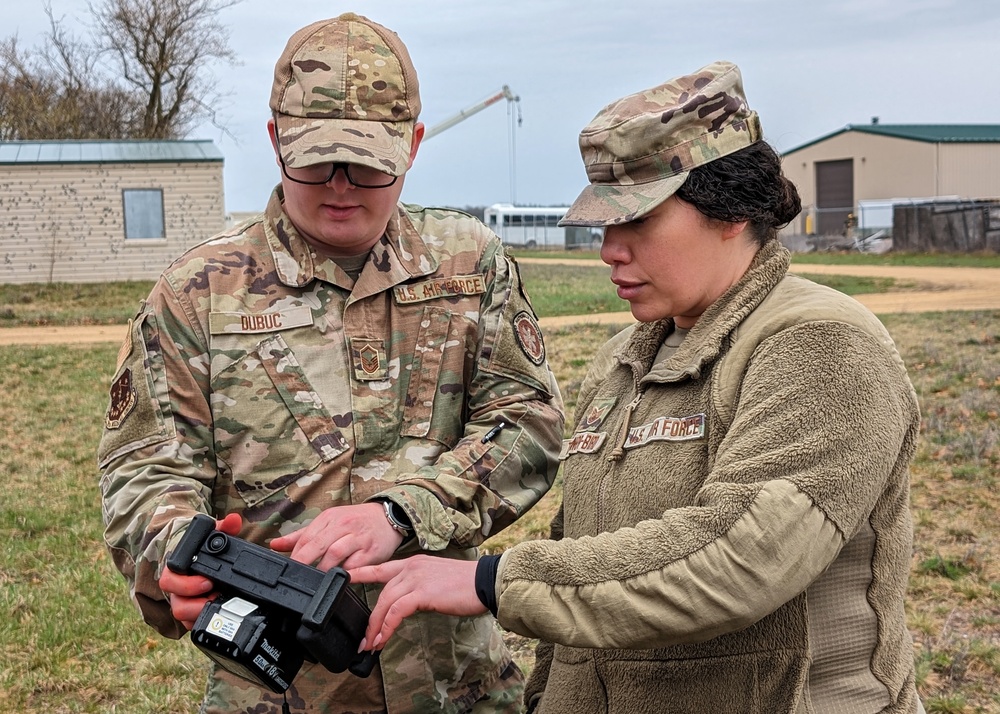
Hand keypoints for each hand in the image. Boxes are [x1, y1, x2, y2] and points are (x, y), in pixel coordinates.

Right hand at [159, 513, 241, 629]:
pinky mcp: (190, 614)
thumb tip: (234, 519)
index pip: (169, 581)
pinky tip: (216, 615)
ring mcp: (182, 602)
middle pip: (176, 604)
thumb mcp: (213, 536)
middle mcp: (175, 589)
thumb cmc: (204, 548)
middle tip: (216, 595)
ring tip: (218, 604)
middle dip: (196, 603)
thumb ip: (223, 527)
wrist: (199, 560)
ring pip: (183, 617)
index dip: (187, 585)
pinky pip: (191, 625)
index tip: (208, 582)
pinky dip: (202, 621)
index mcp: (176, 569)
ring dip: (201, 613)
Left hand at [269, 502, 402, 570]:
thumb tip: (274, 545)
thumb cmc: (356, 521)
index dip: (295, 555)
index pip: (306, 537)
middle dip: (305, 562)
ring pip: (336, 554)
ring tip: (317, 579)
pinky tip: (339, 579)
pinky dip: (345, 573)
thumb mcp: (329, 522)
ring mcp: (357, 537)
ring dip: (324, 569)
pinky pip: (355, 565)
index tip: (289, 568)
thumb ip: (301, 536)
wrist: (388, 517)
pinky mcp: (371, 550)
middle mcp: (343, 525)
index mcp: (329, 517)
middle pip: (318, 545)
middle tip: (298, 577)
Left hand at [349, 555, 483, 650]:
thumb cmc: (466, 585)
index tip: (344, 578)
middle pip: (380, 592)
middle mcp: (411, 568)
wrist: (485, 582)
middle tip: (364, 639)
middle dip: (369, 618)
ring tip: (371, 644)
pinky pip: (396, 611)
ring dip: (375, 627)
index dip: (360, 573)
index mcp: (413, 564)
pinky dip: (387, 627)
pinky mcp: (422, 592)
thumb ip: (418, 589)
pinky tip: (384, 639)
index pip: (381, 568)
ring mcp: (416, 578)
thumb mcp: (436, 582)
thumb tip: (406, 607)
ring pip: (385, 602)